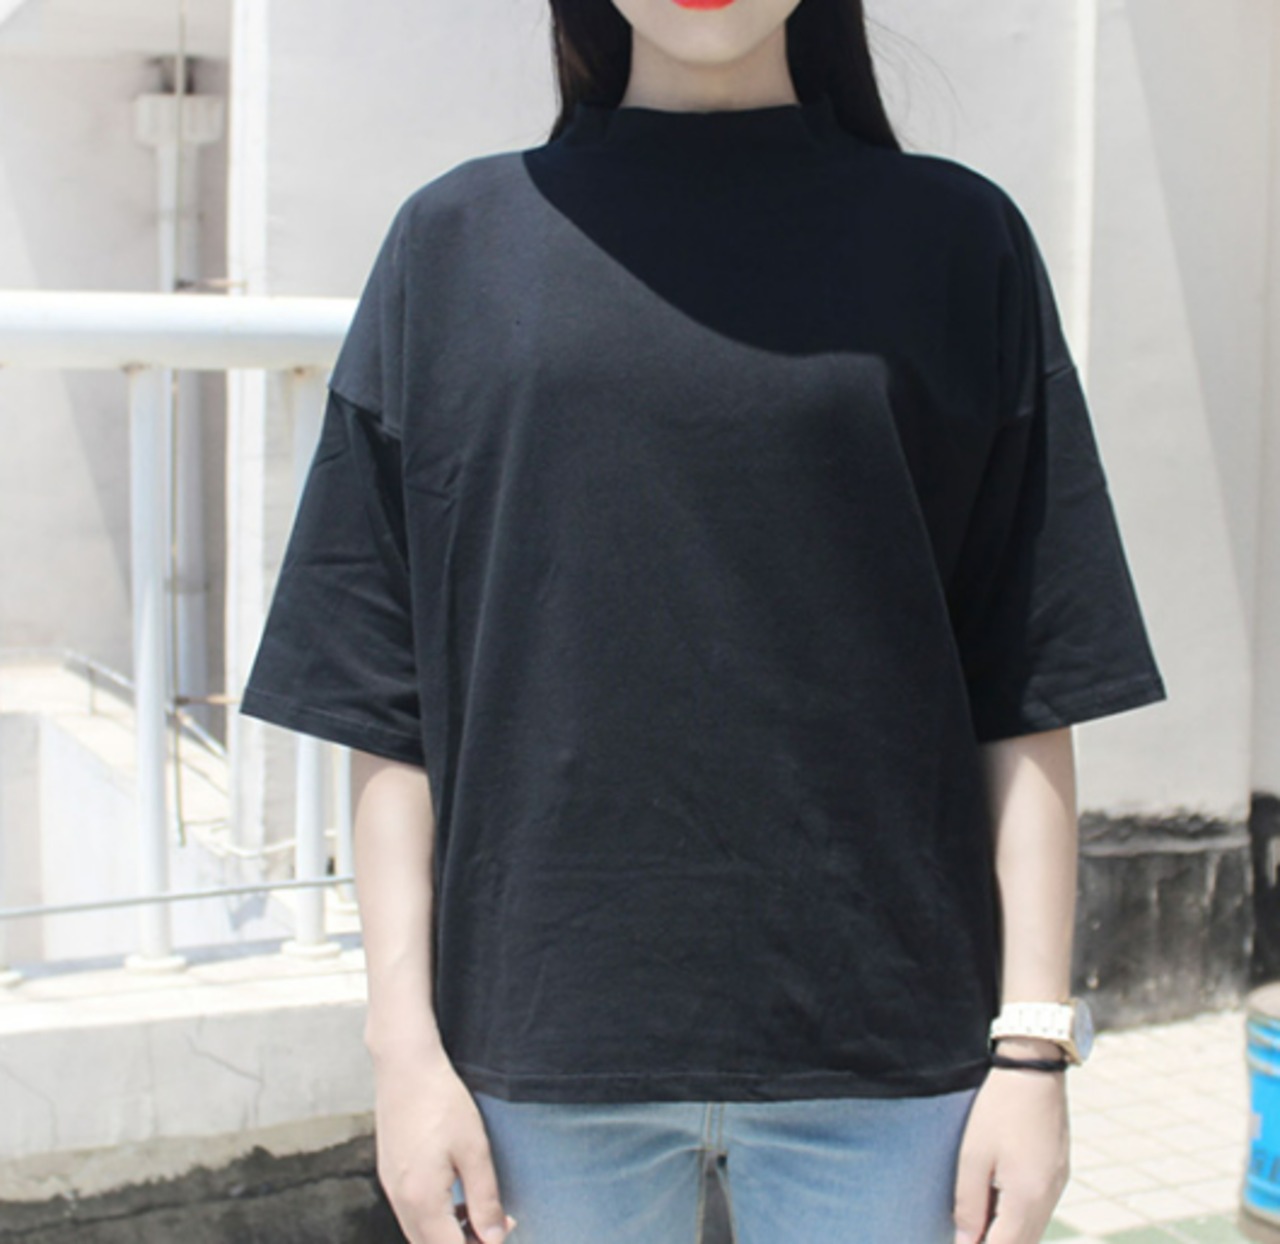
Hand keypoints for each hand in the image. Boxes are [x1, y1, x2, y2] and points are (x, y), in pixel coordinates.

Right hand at [371, 1041, 517, 1243]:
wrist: (405, 1067)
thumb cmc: (443, 1103)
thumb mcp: (475, 1150)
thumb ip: (485, 1200)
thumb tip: (495, 1239)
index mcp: (422, 1201)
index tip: (505, 1229)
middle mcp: (400, 1202)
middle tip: (498, 1224)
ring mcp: (391, 1189)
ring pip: (420, 1235)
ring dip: (450, 1234)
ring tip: (479, 1212)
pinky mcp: (390, 1175)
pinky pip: (411, 1214)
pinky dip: (435, 1218)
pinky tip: (455, 1196)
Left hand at [952, 1048, 1070, 1243]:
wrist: (1033, 1070)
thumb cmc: (998, 1110)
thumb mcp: (973, 1155)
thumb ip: (969, 1203)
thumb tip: (965, 1240)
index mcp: (1027, 1198)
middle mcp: (1049, 1198)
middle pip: (1023, 1242)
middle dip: (994, 1243)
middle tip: (965, 1235)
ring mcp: (1058, 1185)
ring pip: (1033, 1228)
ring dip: (1007, 1232)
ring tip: (977, 1222)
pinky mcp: (1059, 1171)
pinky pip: (1040, 1209)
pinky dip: (1019, 1216)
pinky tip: (998, 1203)